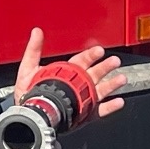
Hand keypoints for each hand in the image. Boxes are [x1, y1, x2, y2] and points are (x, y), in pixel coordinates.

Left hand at [12, 29, 126, 120]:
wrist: (31, 117)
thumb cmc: (29, 94)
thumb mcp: (28, 69)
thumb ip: (33, 51)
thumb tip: (36, 31)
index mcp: (66, 73)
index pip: (81, 61)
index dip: (90, 55)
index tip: (99, 50)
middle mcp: (77, 86)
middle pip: (95, 74)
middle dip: (105, 67)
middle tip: (114, 61)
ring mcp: (82, 100)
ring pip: (101, 90)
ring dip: (111, 84)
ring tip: (121, 79)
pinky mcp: (85, 115)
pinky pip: (100, 111)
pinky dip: (110, 107)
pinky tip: (118, 101)